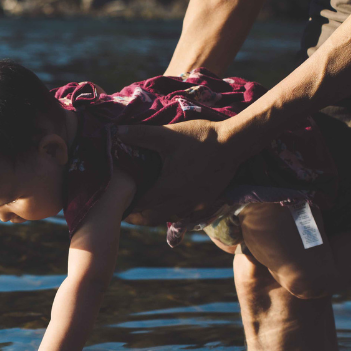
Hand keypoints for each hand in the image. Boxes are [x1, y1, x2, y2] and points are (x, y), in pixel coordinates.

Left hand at [117, 120, 245, 223]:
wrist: (234, 144)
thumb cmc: (200, 138)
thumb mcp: (168, 134)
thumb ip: (140, 135)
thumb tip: (117, 132)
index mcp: (168, 187)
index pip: (141, 205)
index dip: (127, 207)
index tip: (117, 206)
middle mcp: (181, 201)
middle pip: (153, 218)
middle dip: (138, 217)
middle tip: (126, 213)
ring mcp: (196, 204)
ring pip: (169, 218)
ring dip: (155, 216)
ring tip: (145, 210)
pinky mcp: (207, 203)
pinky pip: (186, 216)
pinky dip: (174, 214)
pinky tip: (169, 206)